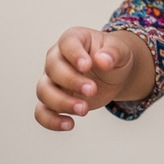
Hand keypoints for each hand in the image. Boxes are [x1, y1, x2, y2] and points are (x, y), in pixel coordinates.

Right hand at [35, 27, 150, 130]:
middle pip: (53, 68)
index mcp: (75, 39)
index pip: (67, 42)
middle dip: (71, 81)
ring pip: (43, 91)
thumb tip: (102, 59)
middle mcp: (58, 57)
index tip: (87, 66)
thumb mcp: (121, 51)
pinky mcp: (52, 100)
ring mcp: (52, 79)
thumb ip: (114, 52)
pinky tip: (69, 124)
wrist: (114, 74)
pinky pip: (41, 111)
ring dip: (61, 102)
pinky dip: (51, 120)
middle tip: (92, 90)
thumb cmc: (114, 57)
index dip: (74, 54)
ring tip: (84, 109)